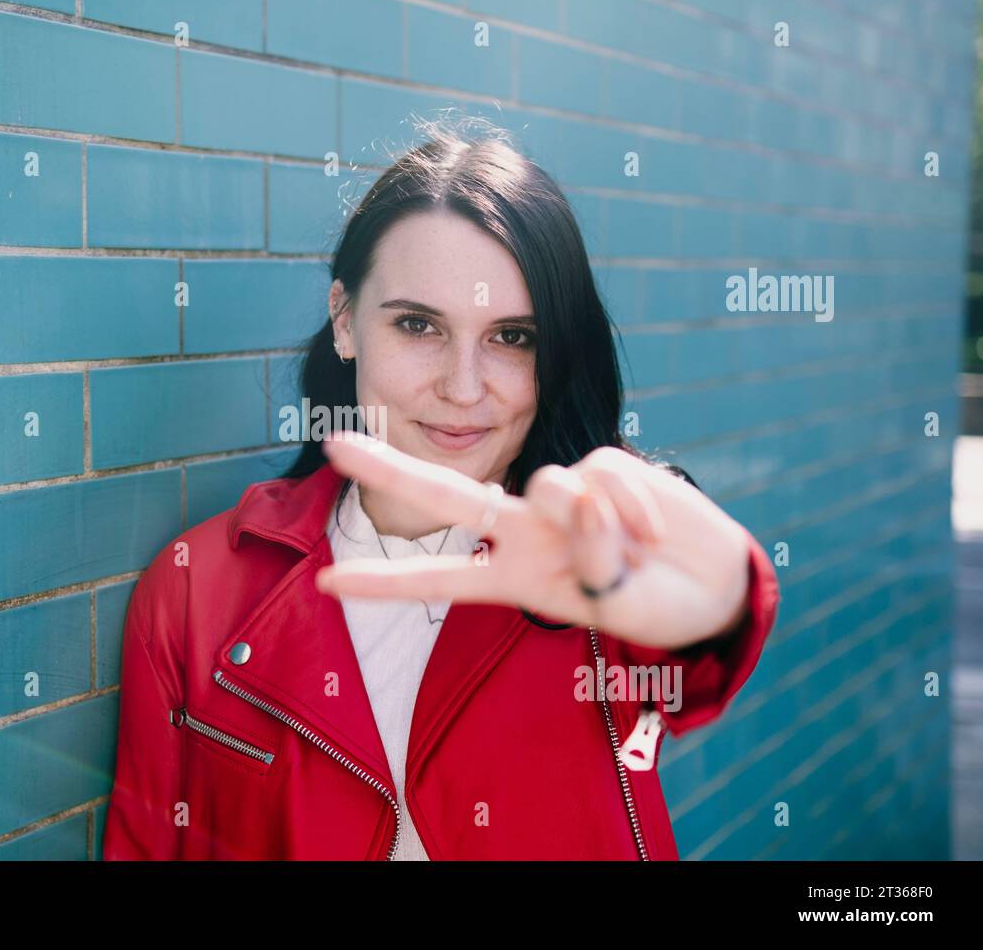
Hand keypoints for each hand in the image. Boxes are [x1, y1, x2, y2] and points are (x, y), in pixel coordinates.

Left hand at [313, 431, 751, 650]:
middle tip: (332, 441)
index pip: (438, 577)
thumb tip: (578, 499)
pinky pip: (604, 473)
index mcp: (515, 576)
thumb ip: (589, 556)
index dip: (385, 582)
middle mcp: (526, 531)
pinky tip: (653, 529)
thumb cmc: (655, 603)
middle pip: (448, 494)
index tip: (329, 583)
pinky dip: (633, 505)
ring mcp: (563, 497)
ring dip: (598, 524)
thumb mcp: (613, 601)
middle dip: (390, 468)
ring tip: (636, 551)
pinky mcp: (605, 465)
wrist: (715, 585)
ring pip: (550, 485)